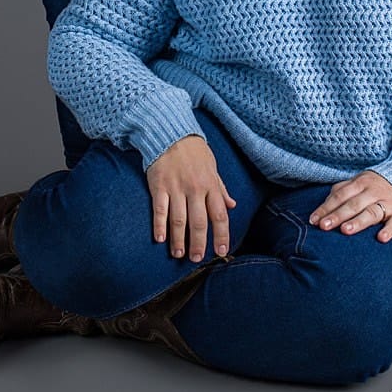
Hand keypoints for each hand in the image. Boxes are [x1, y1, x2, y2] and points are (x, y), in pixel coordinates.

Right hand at [146, 135, 235, 262]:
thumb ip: (221, 188)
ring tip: (178, 254)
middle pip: (199, 222)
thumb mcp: (212, 167)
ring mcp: (176, 187)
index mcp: (210, 185)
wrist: (171, 133)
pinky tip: (160, 239)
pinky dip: (160, 225)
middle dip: (199, 243)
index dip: (222, 235)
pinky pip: (160, 209)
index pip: (219, 215)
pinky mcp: (159, 185)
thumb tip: (232, 206)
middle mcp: (195, 188)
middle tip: (196, 258)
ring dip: (179, 240)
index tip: (221, 251)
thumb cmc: (194, 152)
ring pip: (179, 220)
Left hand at [309, 170, 391, 242]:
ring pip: (371, 212)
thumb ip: (342, 191)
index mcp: (360, 183)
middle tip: (324, 226)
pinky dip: (389, 230)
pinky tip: (380, 238)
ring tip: (345, 231)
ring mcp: (388, 203)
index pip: (340, 196)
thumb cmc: (377, 187)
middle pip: (353, 204)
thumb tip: (323, 205)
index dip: (326, 208)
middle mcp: (373, 192)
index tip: (313, 220)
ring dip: (358, 222)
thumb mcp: (359, 183)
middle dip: (337, 215)